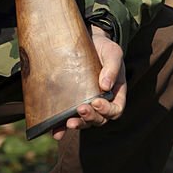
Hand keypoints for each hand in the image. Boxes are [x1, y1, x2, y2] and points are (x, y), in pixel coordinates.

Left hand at [52, 26, 126, 140]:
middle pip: (99, 119)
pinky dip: (62, 127)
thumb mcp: (113, 53)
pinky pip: (68, 117)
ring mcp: (87, 104)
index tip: (97, 102)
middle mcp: (102, 103)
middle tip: (81, 110)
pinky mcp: (72, 102)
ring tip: (68, 123)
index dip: (107, 110)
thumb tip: (105, 86)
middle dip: (90, 117)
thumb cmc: (105, 49)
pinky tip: (56, 131)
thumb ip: (112, 67)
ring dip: (78, 124)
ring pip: (84, 121)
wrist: (89, 41)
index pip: (115, 110)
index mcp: (115, 94)